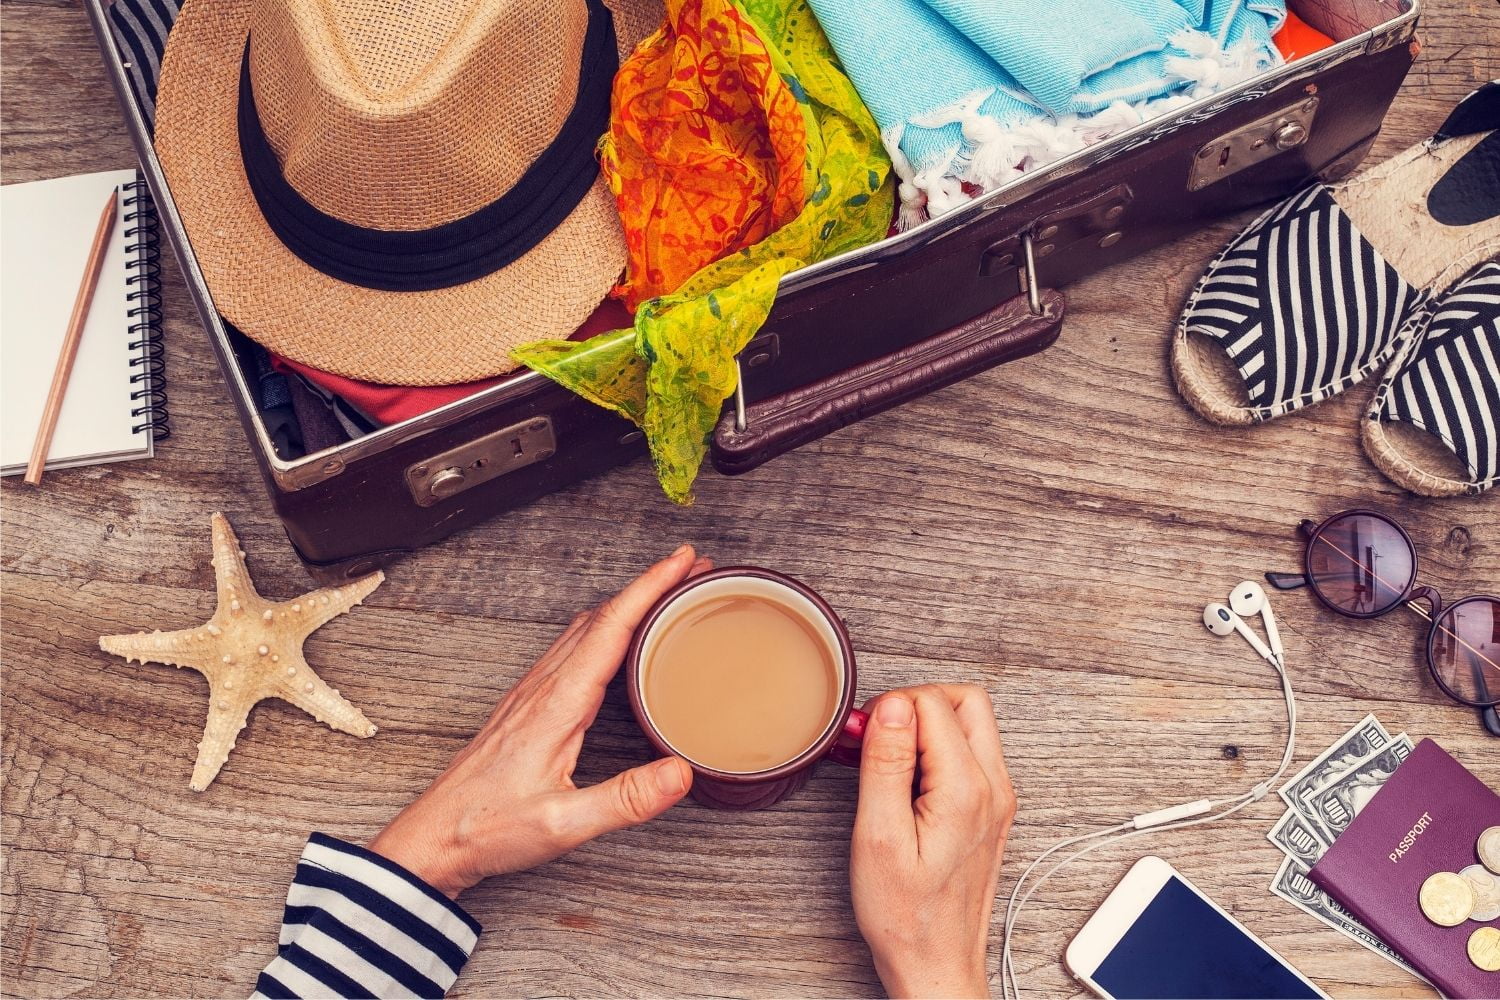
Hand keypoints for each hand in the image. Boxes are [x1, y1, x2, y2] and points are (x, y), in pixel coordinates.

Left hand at [368, 545, 708, 897]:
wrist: (434, 837)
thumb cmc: (489, 828)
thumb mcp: (563, 823)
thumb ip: (625, 799)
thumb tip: (681, 772)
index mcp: (558, 702)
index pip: (612, 626)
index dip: (652, 587)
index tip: (685, 560)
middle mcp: (544, 686)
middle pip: (603, 616)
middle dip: (651, 586)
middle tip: (693, 569)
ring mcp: (533, 692)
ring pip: (586, 629)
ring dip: (628, 604)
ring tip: (666, 596)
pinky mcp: (528, 705)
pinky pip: (573, 648)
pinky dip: (606, 628)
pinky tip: (617, 642)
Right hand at [850, 684, 1015, 997]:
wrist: (936, 962)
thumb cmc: (905, 915)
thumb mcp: (878, 837)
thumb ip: (886, 763)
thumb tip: (891, 706)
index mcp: (967, 789)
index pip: (932, 702)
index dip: (888, 709)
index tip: (862, 739)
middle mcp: (994, 787)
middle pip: (965, 699)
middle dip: (916, 704)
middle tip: (879, 737)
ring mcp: (998, 798)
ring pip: (972, 721)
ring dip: (929, 725)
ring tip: (890, 762)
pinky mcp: (993, 809)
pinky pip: (972, 752)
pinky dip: (939, 749)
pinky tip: (908, 782)